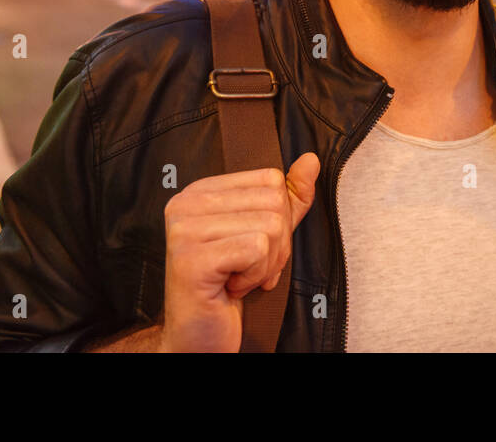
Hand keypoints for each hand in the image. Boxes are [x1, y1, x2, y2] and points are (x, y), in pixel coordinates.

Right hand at [159, 152, 319, 352]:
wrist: (200, 335)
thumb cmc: (230, 284)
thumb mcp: (268, 235)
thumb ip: (289, 197)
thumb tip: (310, 160)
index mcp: (201, 190)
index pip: (270, 179)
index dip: (278, 218)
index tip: (254, 246)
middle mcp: (186, 203)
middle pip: (273, 202)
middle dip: (276, 245)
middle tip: (249, 268)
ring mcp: (184, 229)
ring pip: (270, 227)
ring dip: (265, 264)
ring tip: (240, 277)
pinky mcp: (191, 258)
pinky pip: (257, 250)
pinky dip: (255, 276)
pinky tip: (231, 287)